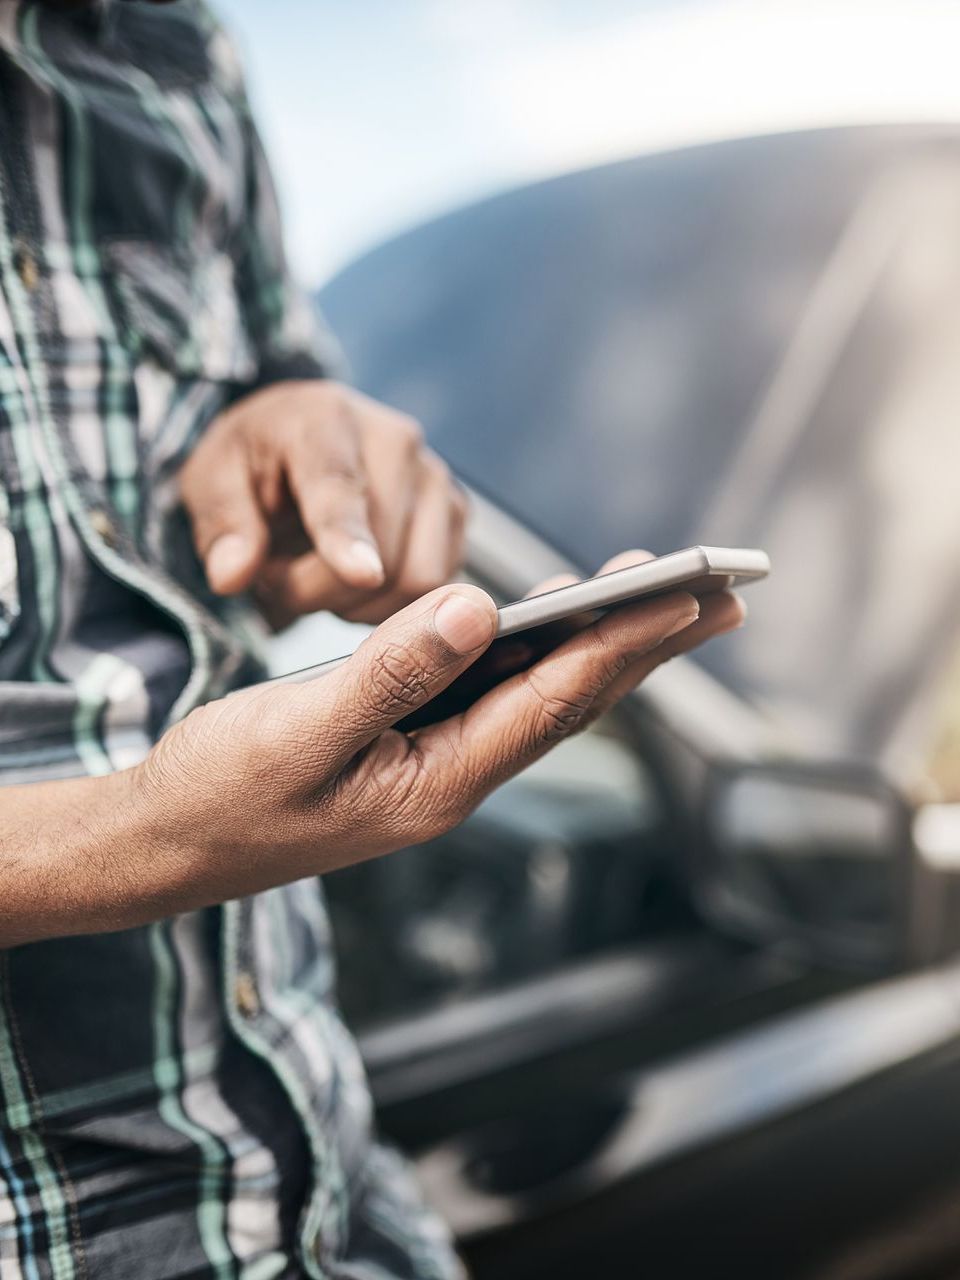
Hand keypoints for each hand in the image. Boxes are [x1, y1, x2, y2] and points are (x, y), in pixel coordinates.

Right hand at [135, 555, 744, 904]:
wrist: (169, 843)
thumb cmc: (222, 793)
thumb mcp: (299, 732)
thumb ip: (388, 672)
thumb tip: (477, 607)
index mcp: (440, 781)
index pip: (555, 700)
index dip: (625, 642)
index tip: (688, 595)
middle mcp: (453, 775)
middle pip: (570, 700)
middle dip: (645, 645)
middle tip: (719, 593)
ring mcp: (433, 763)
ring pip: (536, 694)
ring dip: (598, 643)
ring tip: (657, 592)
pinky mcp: (407, 744)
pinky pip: (488, 691)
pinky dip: (530, 648)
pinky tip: (546, 614)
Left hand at [178, 380, 467, 625]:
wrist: (299, 439)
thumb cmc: (255, 460)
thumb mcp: (212, 481)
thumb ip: (223, 526)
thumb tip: (232, 575)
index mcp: (325, 420)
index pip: (339, 488)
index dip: (349, 537)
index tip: (362, 574)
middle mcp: (396, 441)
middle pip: (380, 554)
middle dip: (320, 590)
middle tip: (279, 577)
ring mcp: (435, 477)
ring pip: (416, 580)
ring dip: (358, 602)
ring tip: (318, 574)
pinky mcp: (456, 514)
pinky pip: (432, 589)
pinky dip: (389, 602)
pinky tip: (355, 576)